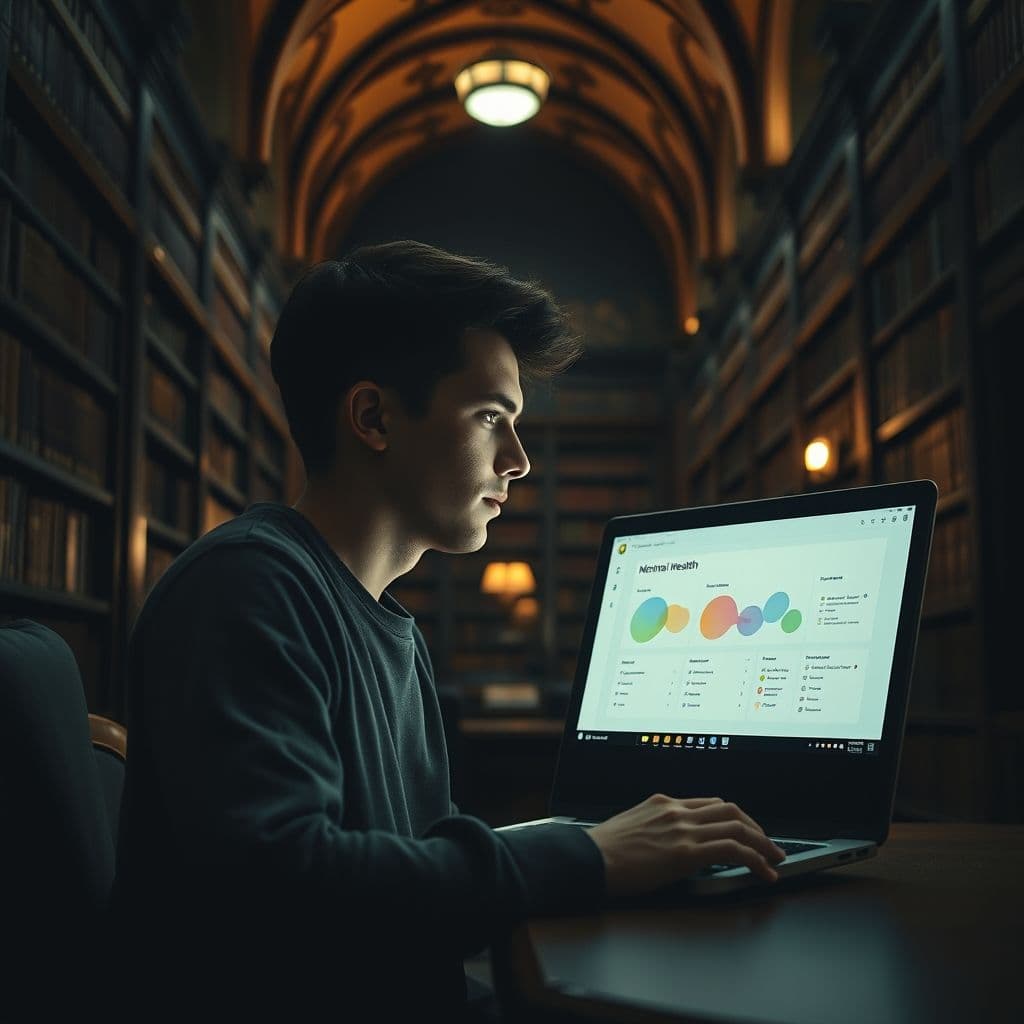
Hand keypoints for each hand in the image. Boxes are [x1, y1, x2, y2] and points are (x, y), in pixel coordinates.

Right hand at [586, 794, 785, 895]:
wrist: (587, 859)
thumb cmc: (602, 850)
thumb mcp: (631, 827)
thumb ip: (655, 828)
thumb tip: (668, 844)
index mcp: (663, 802)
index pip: (710, 803)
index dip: (734, 818)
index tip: (746, 832)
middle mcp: (676, 810)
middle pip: (730, 810)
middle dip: (755, 827)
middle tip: (769, 845)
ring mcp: (682, 828)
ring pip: (738, 826)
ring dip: (763, 844)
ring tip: (776, 860)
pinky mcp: (685, 851)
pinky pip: (732, 849)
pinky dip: (755, 860)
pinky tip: (764, 873)